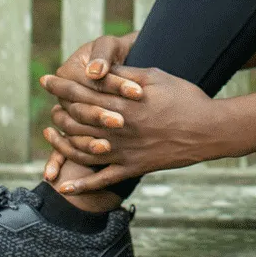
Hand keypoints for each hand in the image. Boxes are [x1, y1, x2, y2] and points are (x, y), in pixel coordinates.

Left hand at [39, 66, 229, 193]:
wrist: (209, 130)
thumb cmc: (185, 98)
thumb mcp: (157, 77)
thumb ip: (126, 76)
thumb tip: (100, 70)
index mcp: (124, 103)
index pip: (84, 92)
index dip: (62, 85)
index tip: (46, 79)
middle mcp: (119, 128)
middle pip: (78, 120)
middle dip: (59, 110)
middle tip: (50, 105)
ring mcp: (125, 151)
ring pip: (82, 149)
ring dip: (61, 141)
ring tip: (50, 133)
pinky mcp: (134, 167)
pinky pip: (102, 180)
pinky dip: (82, 185)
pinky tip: (64, 186)